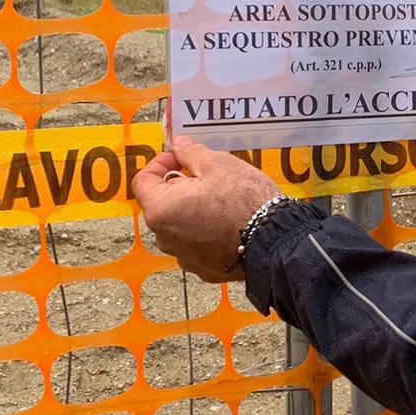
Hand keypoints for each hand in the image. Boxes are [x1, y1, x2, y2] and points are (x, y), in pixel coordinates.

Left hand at [131, 133, 278, 283]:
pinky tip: (228, 223)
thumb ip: (191, 153)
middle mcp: (165, 238)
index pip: (143, 181)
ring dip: (192, 211)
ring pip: (180, 226)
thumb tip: (179, 145)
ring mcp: (184, 257)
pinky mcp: (203, 269)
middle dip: (179, 188)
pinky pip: (197, 244)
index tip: (179, 158)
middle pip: (162, 204)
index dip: (161, 163)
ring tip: (221, 201)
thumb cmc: (244, 202)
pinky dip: (206, 232)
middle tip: (206, 177)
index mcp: (161, 210)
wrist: (273, 241)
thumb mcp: (218, 164)